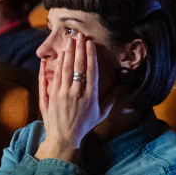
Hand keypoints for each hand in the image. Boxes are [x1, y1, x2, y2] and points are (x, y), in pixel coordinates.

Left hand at [36, 36, 110, 161]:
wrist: (65, 138)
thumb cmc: (85, 125)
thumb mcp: (101, 113)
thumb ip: (112, 98)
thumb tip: (124, 85)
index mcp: (90, 96)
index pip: (91, 71)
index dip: (90, 55)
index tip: (90, 43)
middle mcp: (76, 94)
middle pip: (77, 67)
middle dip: (78, 49)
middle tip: (78, 36)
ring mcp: (62, 95)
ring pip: (64, 70)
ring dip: (67, 54)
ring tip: (69, 42)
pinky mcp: (50, 97)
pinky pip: (52, 78)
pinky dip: (53, 66)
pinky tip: (56, 57)